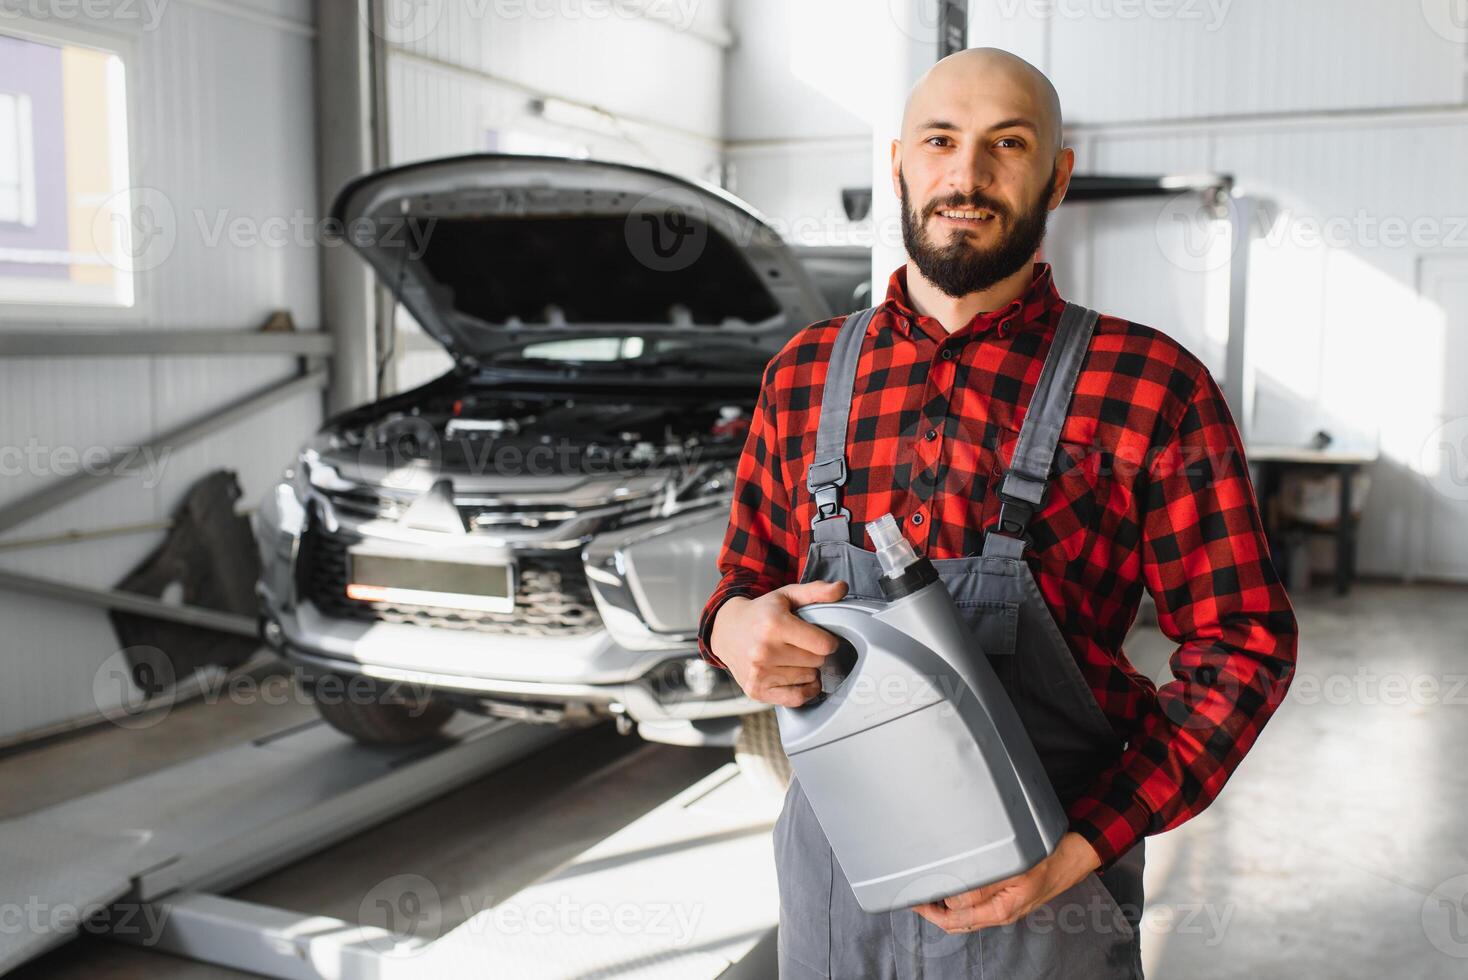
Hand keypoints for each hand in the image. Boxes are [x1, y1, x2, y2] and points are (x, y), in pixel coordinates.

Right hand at [709, 580, 848, 706]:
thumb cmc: (761, 613)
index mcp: (774, 625)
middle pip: (817, 662)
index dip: (827, 640)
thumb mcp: (787, 595)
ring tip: (793, 657)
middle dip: (815, 654)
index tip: (819, 637)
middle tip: (802, 645)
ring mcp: (759, 673)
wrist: (726, 630)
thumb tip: (841, 588)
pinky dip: (804, 690)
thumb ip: (817, 591)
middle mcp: (764, 651)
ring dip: (807, 670)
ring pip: (809, 679)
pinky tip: (797, 677)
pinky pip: (797, 699)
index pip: (823, 645)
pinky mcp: (757, 690)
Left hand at [911, 832, 1101, 932]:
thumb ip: (982, 887)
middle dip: (933, 913)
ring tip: (927, 894)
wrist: (1070, 858)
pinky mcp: (1006, 901)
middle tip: (915, 897)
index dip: (931, 910)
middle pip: (958, 923)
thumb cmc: (1046, 861)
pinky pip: (977, 909)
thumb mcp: (1013, 871)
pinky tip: (952, 890)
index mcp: (1000, 910)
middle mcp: (1000, 914)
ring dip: (945, 909)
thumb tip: (952, 899)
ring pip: (966, 917)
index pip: (956, 918)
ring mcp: (1003, 909)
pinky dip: (959, 904)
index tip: (914, 897)